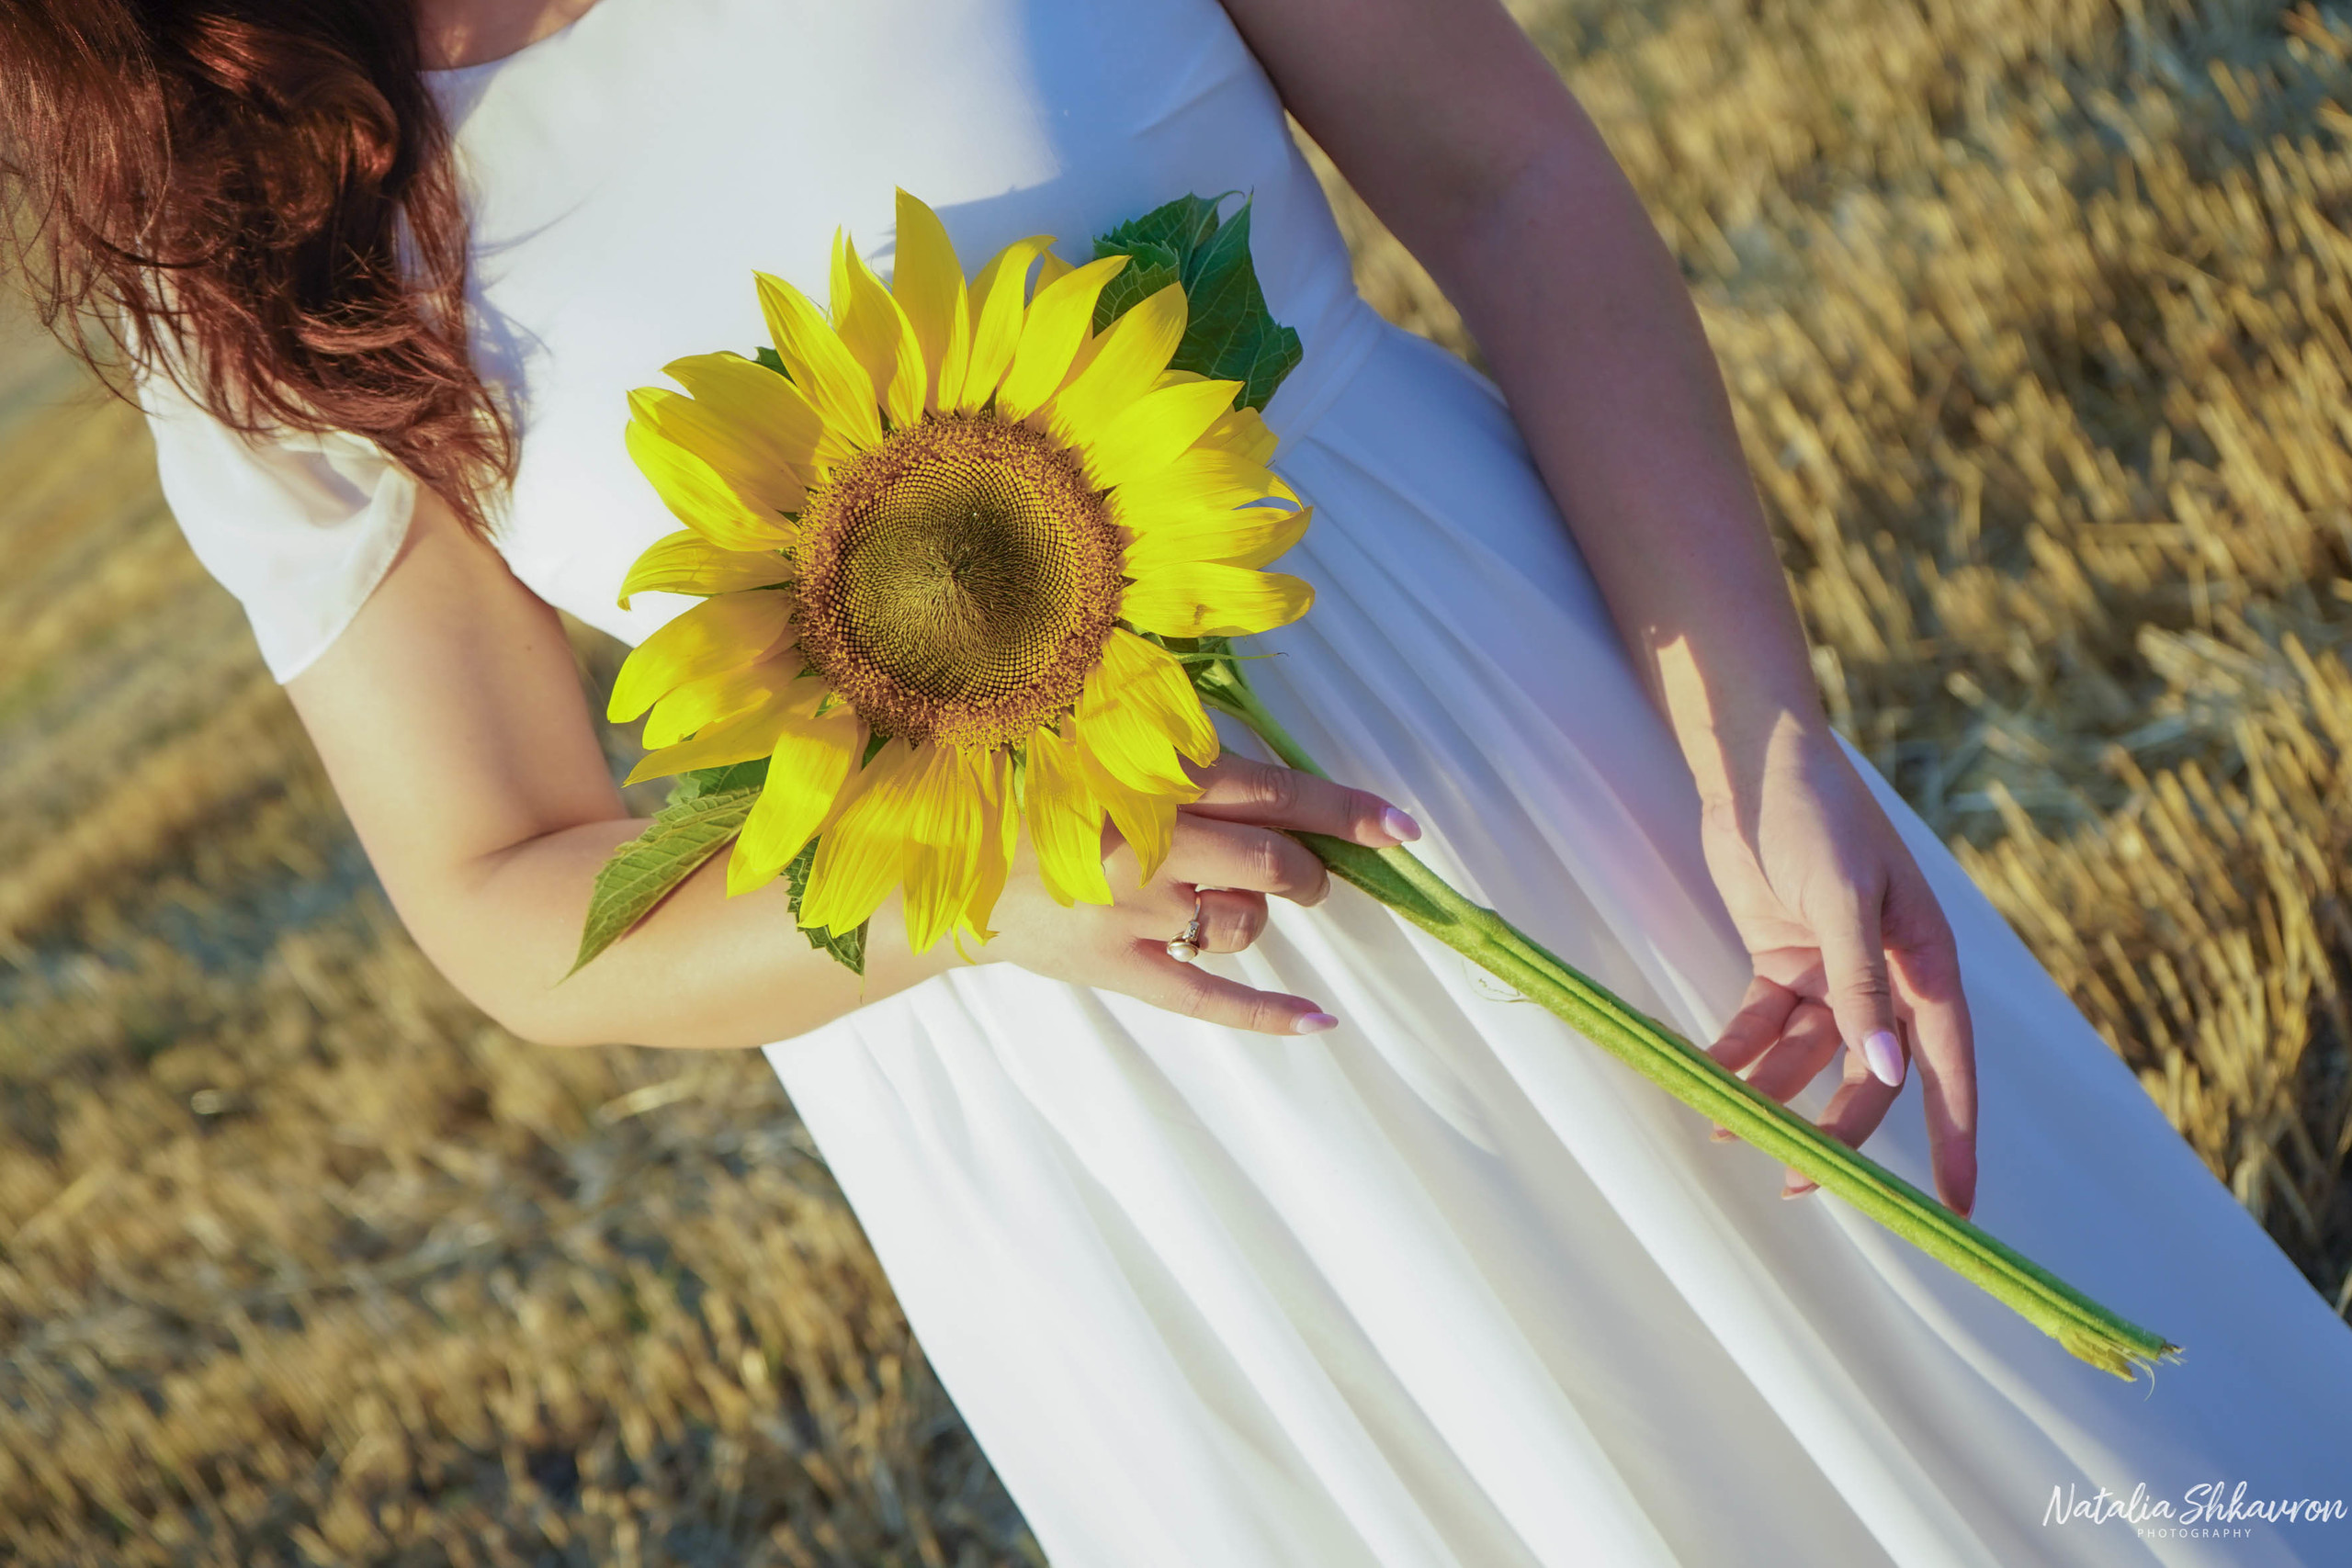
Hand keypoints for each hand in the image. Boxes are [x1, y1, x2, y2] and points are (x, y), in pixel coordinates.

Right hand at [978, 751, 1420, 1033]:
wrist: (939, 869)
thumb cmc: (1027, 797)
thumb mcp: (1101, 752)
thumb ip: (1182, 761)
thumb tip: (1278, 790)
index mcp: (1152, 780)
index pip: (1277, 793)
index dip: (1347, 811)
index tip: (1400, 829)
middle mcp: (1153, 845)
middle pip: (1275, 861)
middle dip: (1308, 869)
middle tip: (1306, 872)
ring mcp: (1137, 915)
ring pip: (1246, 924)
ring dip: (1255, 918)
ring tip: (1211, 906)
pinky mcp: (1120, 969)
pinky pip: (1212, 999)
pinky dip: (1270, 1013)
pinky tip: (1319, 1020)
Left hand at [1695, 729, 1978, 1218]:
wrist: (1757, 763)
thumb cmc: (1818, 814)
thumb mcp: (1845, 897)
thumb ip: (1861, 985)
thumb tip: (1888, 1070)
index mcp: (1927, 960)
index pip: (1950, 1064)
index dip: (1955, 1136)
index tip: (1955, 1205)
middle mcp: (1886, 974)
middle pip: (1871, 1074)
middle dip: (1837, 1129)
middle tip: (1796, 1178)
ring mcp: (1831, 970)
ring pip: (1808, 1056)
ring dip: (1771, 1092)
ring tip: (1724, 1125)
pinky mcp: (1780, 961)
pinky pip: (1763, 1025)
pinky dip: (1736, 1050)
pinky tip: (1703, 1071)